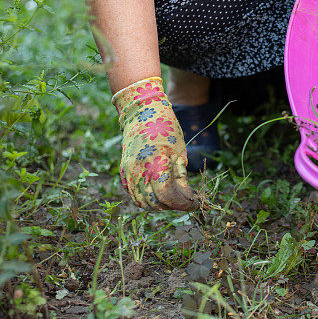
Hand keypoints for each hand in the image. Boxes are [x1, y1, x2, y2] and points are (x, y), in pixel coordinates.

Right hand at [112, 77, 194, 209]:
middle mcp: (138, 169)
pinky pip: (133, 193)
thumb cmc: (165, 128)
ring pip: (141, 202)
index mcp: (155, 162)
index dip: (182, 203)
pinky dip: (145, 198)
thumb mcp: (179, 151)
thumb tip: (186, 197)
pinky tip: (158, 192)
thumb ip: (180, 176)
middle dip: (172, 205)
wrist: (142, 112)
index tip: (194, 202)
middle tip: (185, 200)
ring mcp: (128, 171)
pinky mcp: (123, 171)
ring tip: (172, 197)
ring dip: (158, 205)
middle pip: (154, 202)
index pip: (166, 195)